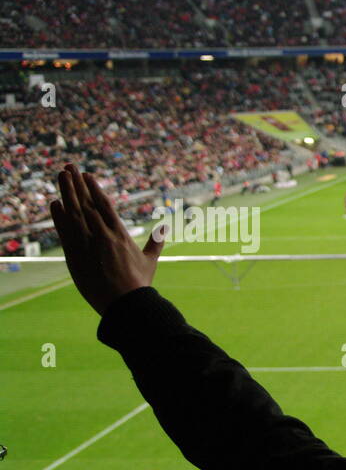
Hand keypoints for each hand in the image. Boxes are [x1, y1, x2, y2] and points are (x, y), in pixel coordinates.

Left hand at [49, 163, 165, 314]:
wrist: (124, 302)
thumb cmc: (138, 284)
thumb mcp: (150, 261)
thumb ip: (155, 242)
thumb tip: (165, 228)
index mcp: (120, 234)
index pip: (104, 205)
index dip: (95, 188)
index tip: (87, 175)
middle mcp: (103, 235)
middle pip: (87, 203)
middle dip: (78, 184)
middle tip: (70, 166)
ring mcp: (88, 244)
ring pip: (74, 212)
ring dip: (66, 192)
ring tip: (61, 176)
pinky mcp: (76, 255)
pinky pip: (65, 231)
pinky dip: (59, 216)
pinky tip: (55, 203)